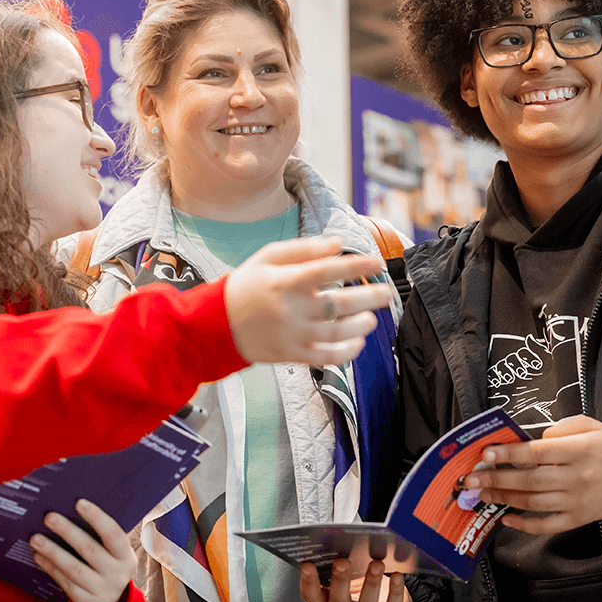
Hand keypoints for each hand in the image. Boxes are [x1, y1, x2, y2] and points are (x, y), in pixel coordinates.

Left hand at [30, 499, 136, 601]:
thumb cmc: (109, 564)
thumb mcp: (115, 552)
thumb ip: (103, 536)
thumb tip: (75, 509)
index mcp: (126, 555)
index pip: (113, 533)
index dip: (97, 517)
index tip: (79, 502)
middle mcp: (117, 573)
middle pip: (90, 550)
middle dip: (68, 531)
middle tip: (49, 517)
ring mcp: (102, 590)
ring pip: (74, 568)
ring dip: (53, 552)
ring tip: (36, 538)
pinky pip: (65, 583)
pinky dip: (51, 568)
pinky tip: (39, 556)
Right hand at [224, 237, 391, 365]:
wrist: (216, 324)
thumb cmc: (245, 287)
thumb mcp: (268, 258)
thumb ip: (303, 250)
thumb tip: (337, 244)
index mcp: (285, 281)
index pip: (328, 270)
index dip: (356, 265)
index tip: (376, 262)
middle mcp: (291, 309)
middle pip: (340, 304)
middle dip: (370, 297)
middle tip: (386, 293)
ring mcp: (292, 334)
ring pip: (337, 333)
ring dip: (361, 325)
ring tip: (372, 317)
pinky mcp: (291, 355)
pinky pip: (326, 357)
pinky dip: (346, 352)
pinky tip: (358, 343)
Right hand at [300, 559, 411, 601]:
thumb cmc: (356, 585)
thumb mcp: (342, 578)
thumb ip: (334, 566)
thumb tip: (332, 542)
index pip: (312, 597)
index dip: (308, 582)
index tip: (307, 565)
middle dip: (340, 581)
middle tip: (342, 562)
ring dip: (370, 584)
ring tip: (375, 563)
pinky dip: (395, 592)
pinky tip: (397, 576)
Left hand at [465, 415, 601, 533]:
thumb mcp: (589, 425)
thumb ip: (559, 429)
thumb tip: (530, 440)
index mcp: (579, 451)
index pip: (537, 453)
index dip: (510, 454)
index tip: (486, 453)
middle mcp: (577, 478)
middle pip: (531, 480)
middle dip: (497, 479)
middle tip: (471, 478)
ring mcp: (578, 501)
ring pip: (535, 503)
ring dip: (504, 499)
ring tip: (481, 493)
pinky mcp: (580, 518)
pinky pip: (549, 525)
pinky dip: (526, 525)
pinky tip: (506, 518)